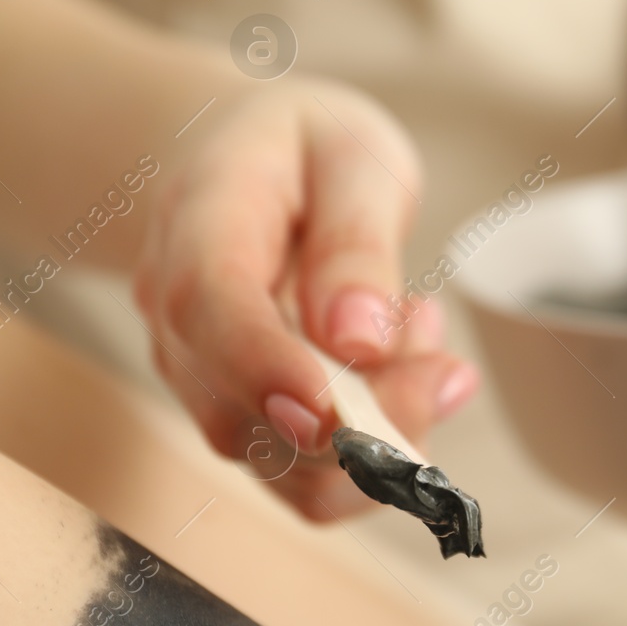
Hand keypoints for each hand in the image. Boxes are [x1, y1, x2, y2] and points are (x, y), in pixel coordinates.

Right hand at [134, 83, 479, 519]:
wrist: (247, 161)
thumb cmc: (308, 151)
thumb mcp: (355, 157)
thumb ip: (356, 240)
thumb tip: (360, 340)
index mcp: (198, 219)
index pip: (207, 307)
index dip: (264, 367)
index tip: (332, 409)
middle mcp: (179, 315)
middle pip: (241, 413)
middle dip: (361, 424)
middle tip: (447, 368)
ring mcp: (201, 376)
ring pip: (278, 465)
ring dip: (379, 438)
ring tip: (426, 337)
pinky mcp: (240, 416)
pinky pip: (305, 474)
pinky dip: (374, 450)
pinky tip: (408, 368)